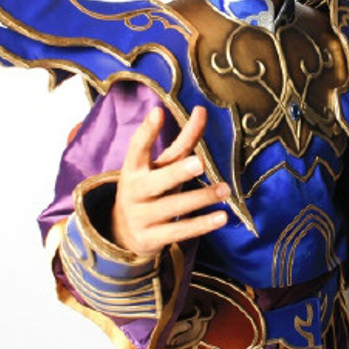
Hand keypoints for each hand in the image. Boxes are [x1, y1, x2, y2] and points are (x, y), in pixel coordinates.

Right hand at [111, 105, 229, 255]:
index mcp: (133, 169)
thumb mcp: (161, 165)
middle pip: (158, 181)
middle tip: (200, 162)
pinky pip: (180, 231)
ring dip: (201, 198)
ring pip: (174, 207)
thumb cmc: (151, 188)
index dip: (147, 131)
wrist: (123, 233)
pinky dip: (201, 225)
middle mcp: (135, 192)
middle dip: (178, 172)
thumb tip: (202, 110)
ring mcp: (142, 217)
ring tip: (225, 189)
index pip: (137, 148)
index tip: (158, 112)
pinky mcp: (152, 238)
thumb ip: (182, 141)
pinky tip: (222, 217)